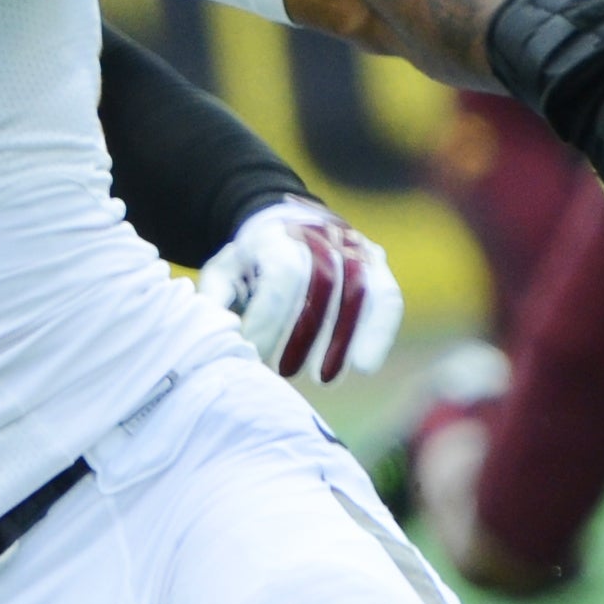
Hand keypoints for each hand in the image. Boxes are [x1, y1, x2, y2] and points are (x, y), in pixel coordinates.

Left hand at [196, 197, 403, 384]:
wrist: (285, 224)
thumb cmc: (250, 260)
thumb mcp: (224, 269)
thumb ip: (217, 296)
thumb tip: (219, 330)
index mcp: (278, 235)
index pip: (284, 274)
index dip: (271, 316)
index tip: (255, 352)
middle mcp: (323, 236)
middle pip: (325, 284)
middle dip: (306, 333)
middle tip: (287, 373)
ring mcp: (355, 246)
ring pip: (362, 291)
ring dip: (347, 339)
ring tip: (326, 379)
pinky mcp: (376, 262)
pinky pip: (387, 298)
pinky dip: (379, 332)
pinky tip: (364, 366)